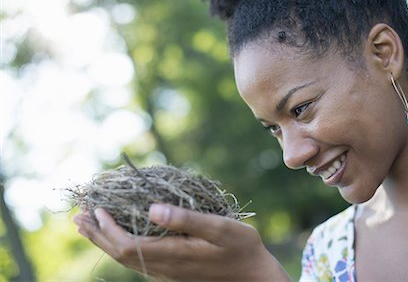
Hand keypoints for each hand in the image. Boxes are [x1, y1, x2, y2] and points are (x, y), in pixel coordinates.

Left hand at [73, 204, 290, 281]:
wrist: (253, 276)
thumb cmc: (241, 248)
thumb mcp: (220, 228)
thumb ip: (186, 220)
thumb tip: (153, 208)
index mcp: (172, 256)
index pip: (126, 245)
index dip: (107, 228)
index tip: (97, 208)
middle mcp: (163, 268)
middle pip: (119, 254)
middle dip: (97, 235)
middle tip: (78, 216)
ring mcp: (166, 273)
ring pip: (126, 259)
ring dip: (105, 241)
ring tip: (89, 225)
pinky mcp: (171, 272)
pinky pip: (137, 260)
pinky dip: (120, 245)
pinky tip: (119, 236)